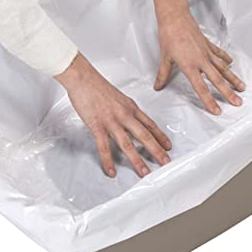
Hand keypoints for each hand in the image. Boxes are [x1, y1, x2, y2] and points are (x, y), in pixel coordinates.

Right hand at [55, 53, 171, 177]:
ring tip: (144, 173)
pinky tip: (112, 171)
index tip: (168, 146)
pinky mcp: (97, 126)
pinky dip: (108, 161)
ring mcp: (111, 121)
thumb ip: (126, 110)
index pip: (150, 125)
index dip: (160, 137)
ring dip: (137, 160)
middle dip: (156, 151)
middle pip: (144, 136)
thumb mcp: (119, 97)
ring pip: (127, 144)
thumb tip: (131, 119)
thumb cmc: (98, 86)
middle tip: (165, 162)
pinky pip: (104, 147)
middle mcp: (124, 115)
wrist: (83, 78)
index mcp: (130, 108)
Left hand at [151, 0, 244, 114]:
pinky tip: (231, 64)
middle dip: (228, 93)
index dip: (209, 100)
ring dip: (233, 78)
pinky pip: (219, 54)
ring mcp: (207, 52)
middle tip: (238, 103)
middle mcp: (201, 60)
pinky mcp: (208, 44)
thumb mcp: (165, 57)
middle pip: (217, 80)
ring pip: (223, 68)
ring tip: (242, 88)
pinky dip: (225, 59)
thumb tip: (158, 86)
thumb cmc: (169, 36)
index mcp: (189, 66)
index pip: (200, 88)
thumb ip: (163, 74)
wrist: (175, 18)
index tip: (217, 110)